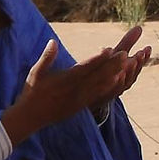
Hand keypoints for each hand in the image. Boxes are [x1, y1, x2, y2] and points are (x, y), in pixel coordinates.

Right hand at [1, 28, 150, 146]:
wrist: (31, 118)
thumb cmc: (31, 92)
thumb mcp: (35, 73)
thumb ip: (46, 57)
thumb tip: (53, 41)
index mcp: (65, 80)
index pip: (85, 68)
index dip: (98, 59)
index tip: (110, 49)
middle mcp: (75, 90)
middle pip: (97, 76)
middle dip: (112, 65)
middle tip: (126, 54)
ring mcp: (80, 99)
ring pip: (101, 85)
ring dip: (115, 74)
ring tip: (127, 65)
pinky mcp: (82, 105)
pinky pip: (99, 95)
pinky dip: (110, 88)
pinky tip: (119, 81)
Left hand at [92, 26, 151, 114]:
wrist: (92, 91)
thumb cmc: (107, 70)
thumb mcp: (116, 54)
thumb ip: (128, 42)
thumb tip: (139, 26)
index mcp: (129, 73)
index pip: (138, 65)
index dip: (144, 57)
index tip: (147, 47)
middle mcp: (124, 83)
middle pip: (133, 74)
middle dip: (138, 64)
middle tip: (140, 53)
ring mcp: (115, 91)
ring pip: (124, 83)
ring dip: (128, 73)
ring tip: (130, 62)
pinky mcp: (103, 96)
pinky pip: (111, 92)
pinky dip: (115, 84)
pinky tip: (116, 75)